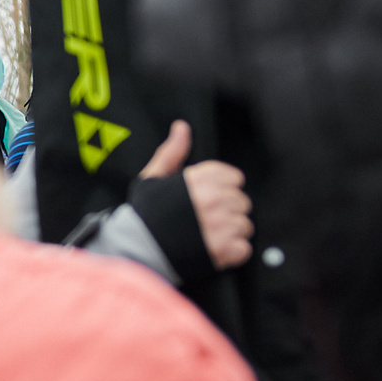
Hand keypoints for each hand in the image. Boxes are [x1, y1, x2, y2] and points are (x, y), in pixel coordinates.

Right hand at [138, 120, 251, 269]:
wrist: (136, 251)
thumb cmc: (144, 215)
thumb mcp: (152, 178)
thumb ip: (172, 153)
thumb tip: (182, 128)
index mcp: (200, 179)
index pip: (234, 178)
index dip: (222, 189)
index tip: (209, 199)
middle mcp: (213, 199)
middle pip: (242, 202)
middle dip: (227, 211)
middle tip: (206, 220)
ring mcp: (221, 225)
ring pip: (245, 225)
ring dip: (230, 233)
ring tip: (208, 237)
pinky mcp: (225, 250)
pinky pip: (244, 248)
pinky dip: (232, 252)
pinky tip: (213, 250)